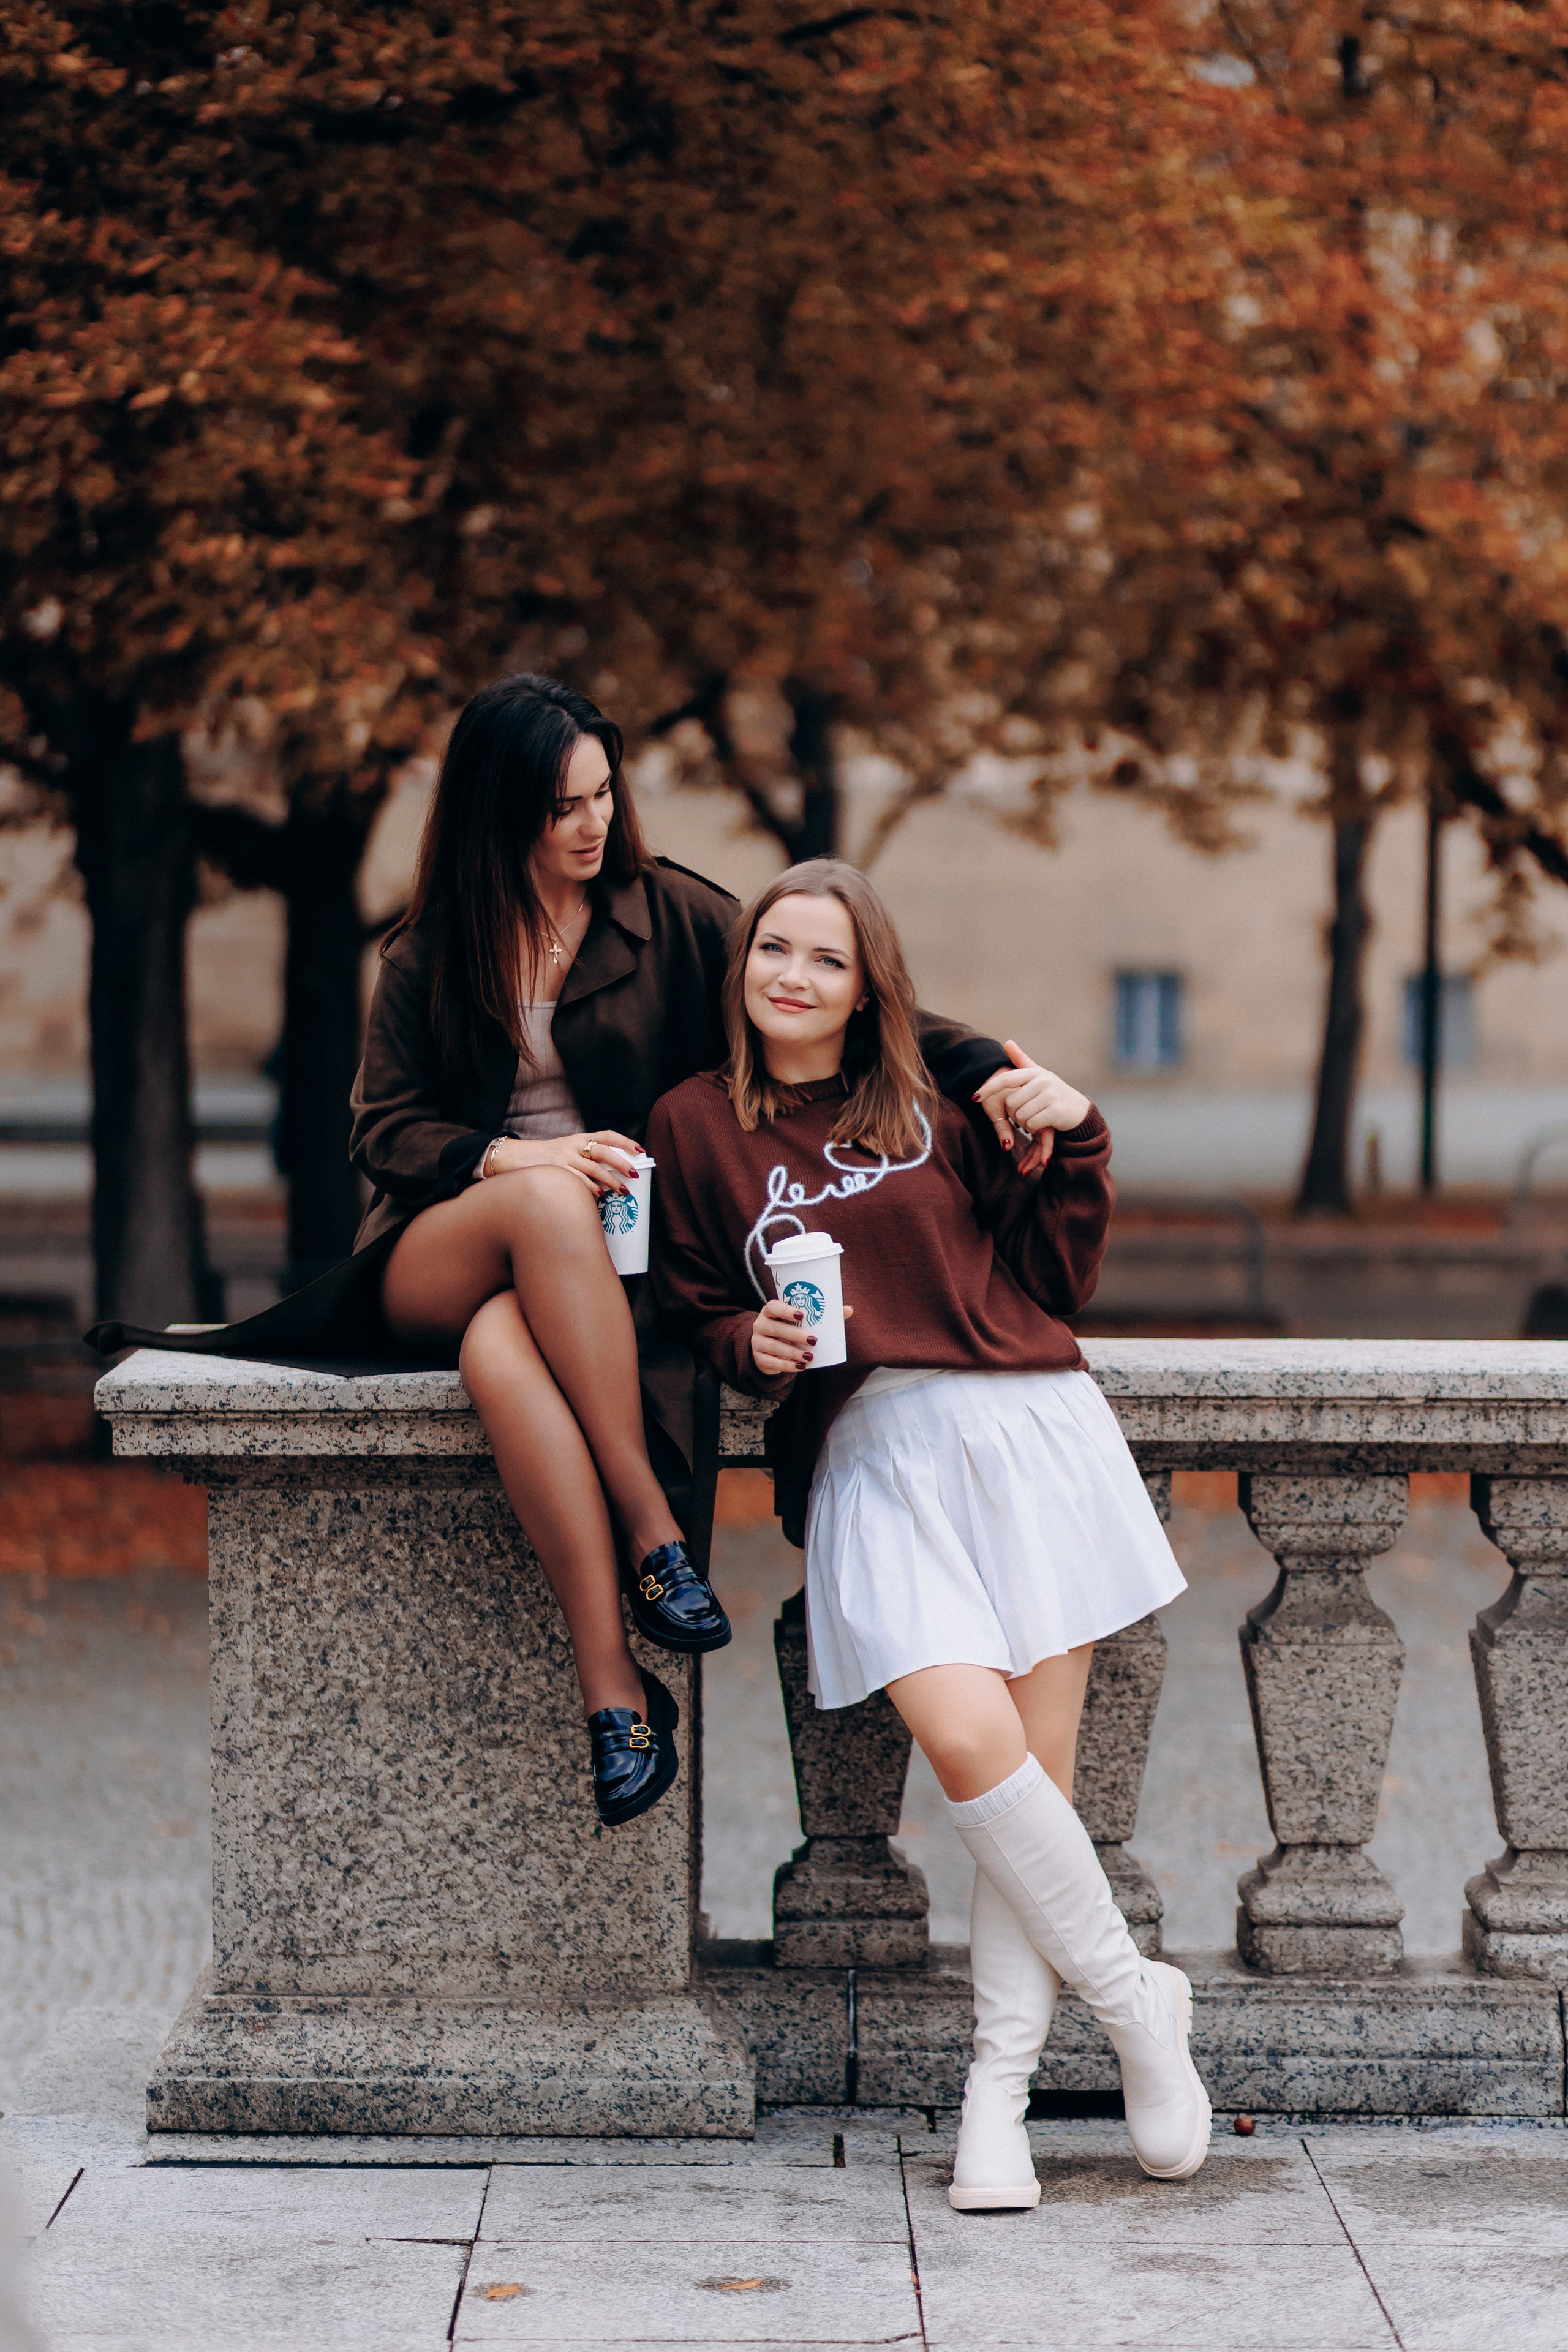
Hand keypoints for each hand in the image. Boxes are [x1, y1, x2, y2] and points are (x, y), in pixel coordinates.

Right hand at [485, 1129, 640, 1196]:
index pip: (607, 1135)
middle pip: (603, 1152)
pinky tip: (600, 1196)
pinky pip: (578, 1182)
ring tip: (622, 1191)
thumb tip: (612, 1171)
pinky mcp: (555, 1172)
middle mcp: (572, 1146)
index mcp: (578, 1138)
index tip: (640, 1150)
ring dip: (610, 1181)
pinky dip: (591, 1190)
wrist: (515, 1158)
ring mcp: (563, 1159)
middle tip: (634, 1174)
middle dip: (621, 1163)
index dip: (625, 1141)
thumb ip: (585, 1156)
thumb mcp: (566, 1149)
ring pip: (593, 1169)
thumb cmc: (545, 1157)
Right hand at [750, 1296, 853, 1377]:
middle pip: (776, 1328)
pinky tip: (800, 1367)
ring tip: (810, 1357)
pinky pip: (772, 1362)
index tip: (802, 1315)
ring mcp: (757, 1342)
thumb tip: (848, 1309)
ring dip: (793, 1353)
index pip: (774, 1307)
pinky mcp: (759, 1358)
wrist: (768, 1349)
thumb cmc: (789, 1329)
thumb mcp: (800, 1322)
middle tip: (813, 1340)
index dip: (786, 1310)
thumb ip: (822, 1315)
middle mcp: (760, 1324)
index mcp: (770, 1311)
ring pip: (774, 1347)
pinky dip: (787, 1366)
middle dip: (795, 1335)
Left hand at [974, 1043, 1090, 1177]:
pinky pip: (1031, 1124)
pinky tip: (1041, 1125)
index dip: (989, 1088)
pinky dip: (1033, 1128)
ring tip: (1034, 1118)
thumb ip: (1022, 1060)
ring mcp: (1050, 1095)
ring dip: (1024, 1123)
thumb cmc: (1054, 1092)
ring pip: (1020, 1116)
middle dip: (1014, 1114)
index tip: (974, 1098)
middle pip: (1011, 1103)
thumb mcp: (1038, 1075)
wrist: (1079, 1110)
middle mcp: (1043, 1081)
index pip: (1006, 1079)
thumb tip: (1007, 1042)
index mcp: (1035, 1072)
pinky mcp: (1056, 1110)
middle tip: (1025, 1115)